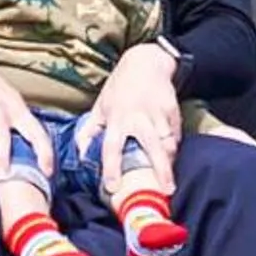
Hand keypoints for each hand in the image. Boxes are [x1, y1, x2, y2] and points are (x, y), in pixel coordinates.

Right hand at [0, 49, 46, 175]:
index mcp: (18, 110)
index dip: (45, 154)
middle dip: (2, 161)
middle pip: (2, 142)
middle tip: (3, 176)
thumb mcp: (12, 101)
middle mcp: (0, 112)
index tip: (47, 172)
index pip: (37, 133)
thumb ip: (20, 123)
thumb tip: (31, 151)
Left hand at [86, 44, 183, 193]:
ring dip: (170, 164)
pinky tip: (172, 161)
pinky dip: (174, 149)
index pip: (112, 147)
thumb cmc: (119, 88)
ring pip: (168, 144)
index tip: (113, 187)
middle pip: (152, 147)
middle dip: (160, 170)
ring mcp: (159, 116)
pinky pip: (176, 136)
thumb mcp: (100, 107)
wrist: (146, 63)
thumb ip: (89, 131)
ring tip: (169, 185)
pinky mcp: (173, 113)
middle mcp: (139, 119)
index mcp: (117, 119)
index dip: (111, 168)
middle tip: (166, 191)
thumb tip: (80, 155)